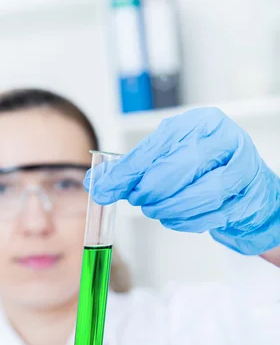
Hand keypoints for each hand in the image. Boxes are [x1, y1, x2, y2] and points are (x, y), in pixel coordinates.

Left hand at [86, 108, 279, 254]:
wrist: (244, 186)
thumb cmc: (202, 168)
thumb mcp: (168, 156)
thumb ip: (133, 169)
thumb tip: (96, 182)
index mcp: (202, 123)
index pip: (158, 145)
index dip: (128, 169)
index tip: (105, 187)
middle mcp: (225, 141)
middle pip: (182, 166)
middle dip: (151, 188)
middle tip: (136, 199)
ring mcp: (241, 170)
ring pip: (200, 193)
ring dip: (168, 208)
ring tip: (154, 209)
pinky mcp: (248, 199)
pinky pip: (211, 215)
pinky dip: (185, 221)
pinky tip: (173, 218)